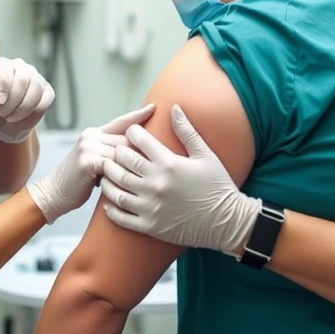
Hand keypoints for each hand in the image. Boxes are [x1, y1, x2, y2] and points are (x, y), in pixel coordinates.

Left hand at [0, 57, 54, 143]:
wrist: (8, 119)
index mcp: (2, 65)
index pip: (5, 70)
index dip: (3, 86)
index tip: (0, 102)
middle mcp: (20, 67)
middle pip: (22, 80)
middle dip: (12, 101)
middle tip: (3, 114)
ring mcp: (36, 77)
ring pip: (35, 89)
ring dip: (23, 108)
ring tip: (11, 118)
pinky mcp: (47, 90)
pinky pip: (46, 98)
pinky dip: (35, 109)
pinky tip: (25, 116)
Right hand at [27, 104, 155, 223]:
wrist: (53, 193)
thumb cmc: (78, 182)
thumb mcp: (93, 162)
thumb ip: (109, 154)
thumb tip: (134, 152)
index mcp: (93, 134)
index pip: (120, 122)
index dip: (137, 115)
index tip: (153, 108)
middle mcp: (91, 136)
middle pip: (126, 139)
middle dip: (143, 150)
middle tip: (161, 158)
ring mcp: (88, 147)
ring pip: (122, 153)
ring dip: (136, 166)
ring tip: (152, 176)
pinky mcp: (87, 160)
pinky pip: (114, 165)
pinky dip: (124, 175)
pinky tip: (133, 185)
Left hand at [100, 104, 261, 254]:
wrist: (228, 222)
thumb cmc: (218, 186)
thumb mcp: (206, 155)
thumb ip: (187, 131)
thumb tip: (174, 107)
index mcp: (169, 163)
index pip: (139, 141)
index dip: (132, 133)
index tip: (131, 133)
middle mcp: (156, 183)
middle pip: (123, 163)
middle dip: (116, 154)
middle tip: (115, 152)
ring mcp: (151, 206)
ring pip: (117, 189)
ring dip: (108, 179)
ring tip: (107, 173)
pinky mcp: (150, 226)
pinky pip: (122, 217)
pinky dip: (112, 210)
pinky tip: (108, 204)